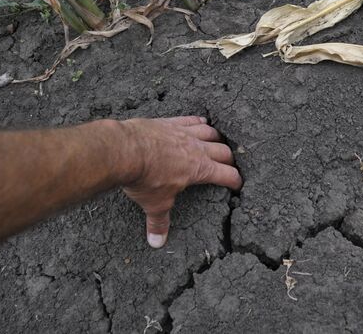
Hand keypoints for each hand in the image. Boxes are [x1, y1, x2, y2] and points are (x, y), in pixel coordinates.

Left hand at [120, 116, 241, 247]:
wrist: (125, 150)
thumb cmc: (144, 177)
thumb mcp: (154, 204)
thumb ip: (159, 222)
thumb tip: (157, 242)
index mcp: (200, 170)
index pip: (227, 175)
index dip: (236, 181)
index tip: (238, 185)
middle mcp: (197, 149)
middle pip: (224, 151)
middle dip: (229, 160)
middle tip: (229, 165)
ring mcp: (184, 133)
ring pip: (211, 132)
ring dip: (217, 138)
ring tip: (219, 142)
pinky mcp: (171, 122)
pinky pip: (191, 119)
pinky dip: (199, 121)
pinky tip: (201, 122)